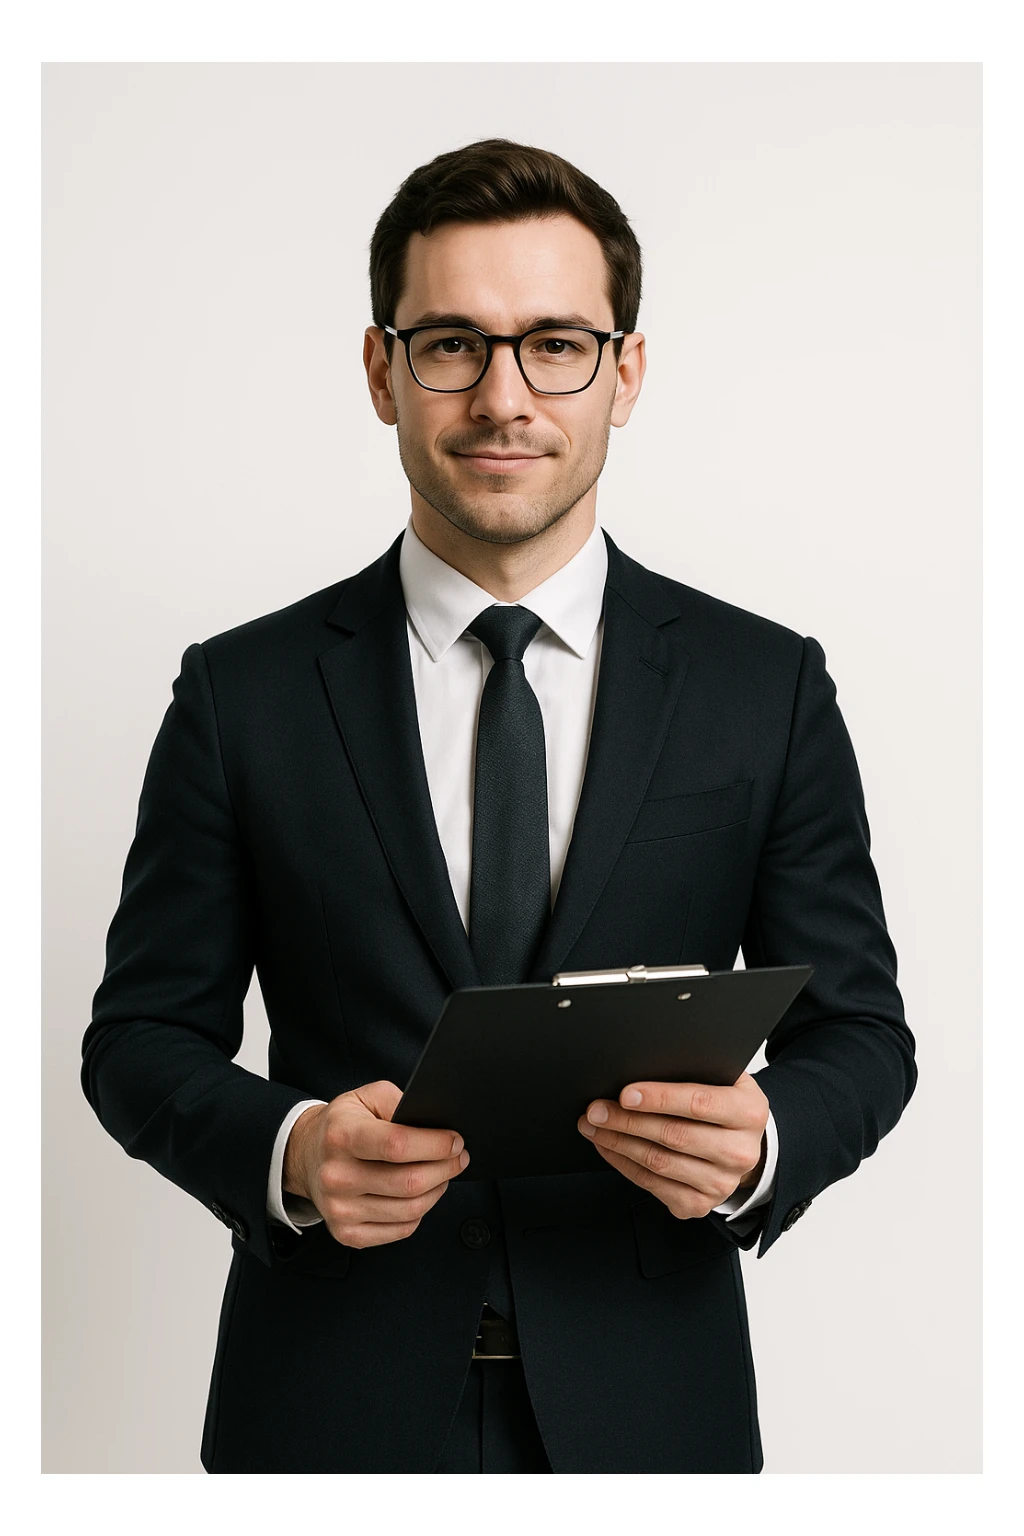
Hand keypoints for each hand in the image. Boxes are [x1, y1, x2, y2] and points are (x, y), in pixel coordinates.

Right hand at [283, 1080, 469, 1248]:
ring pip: (410, 1210)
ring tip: (442, 1174)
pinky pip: (401, 1230)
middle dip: (445, 1168)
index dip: (435, 1144)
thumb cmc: (343, 1126)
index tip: (455, 1141)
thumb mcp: (366, 1097)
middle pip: (409, 1182)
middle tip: (458, 1157)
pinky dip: (420, 1213)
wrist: (306, 1155)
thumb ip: (399, 1103)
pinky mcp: (347, 1233)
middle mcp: (337, 1175)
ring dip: (437, 1190)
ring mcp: (339, 1209)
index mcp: (341, 1136)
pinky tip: (421, 1194)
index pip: (397, 1145)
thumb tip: (434, 1123)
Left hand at [577, 1072, 769, 1218]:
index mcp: (749, 1112)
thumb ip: (694, 1071)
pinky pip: (652, 1185)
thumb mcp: (723, 1079)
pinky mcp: (700, 1204)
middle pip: (674, 1136)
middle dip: (627, 1121)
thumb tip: (641, 1064)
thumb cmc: (723, 1104)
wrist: (743, 1145)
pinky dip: (623, 1164)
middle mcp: (740, 1151)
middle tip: (596, 1109)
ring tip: (594, 1125)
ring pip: (659, 1163)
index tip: (625, 1094)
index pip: (699, 1103)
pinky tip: (608, 1147)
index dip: (659, 1098)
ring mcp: (721, 1183)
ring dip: (619, 1143)